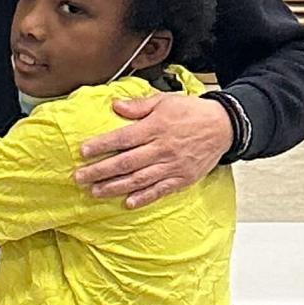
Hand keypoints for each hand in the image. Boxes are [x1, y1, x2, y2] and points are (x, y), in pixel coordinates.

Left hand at [73, 93, 230, 207]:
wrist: (224, 126)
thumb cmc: (192, 112)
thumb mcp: (165, 101)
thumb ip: (139, 106)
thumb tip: (115, 105)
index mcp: (156, 128)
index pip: (123, 138)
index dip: (102, 145)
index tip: (84, 150)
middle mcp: (162, 148)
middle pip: (126, 162)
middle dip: (100, 170)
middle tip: (79, 177)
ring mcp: (172, 166)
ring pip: (139, 179)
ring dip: (115, 187)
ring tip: (95, 192)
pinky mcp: (182, 179)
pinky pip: (160, 191)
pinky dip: (144, 198)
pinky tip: (127, 203)